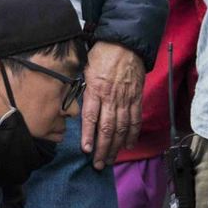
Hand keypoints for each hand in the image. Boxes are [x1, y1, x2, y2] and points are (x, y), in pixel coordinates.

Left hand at [80, 40, 144, 168]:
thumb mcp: (84, 68)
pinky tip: (128, 145)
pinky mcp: (136, 98)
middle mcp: (111, 97)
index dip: (89, 135)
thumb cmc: (102, 54)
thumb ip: (80, 87)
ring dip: (116, 146)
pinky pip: (135, 119)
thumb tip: (70, 103)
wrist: (126, 43)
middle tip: (98, 164)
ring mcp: (125, 98)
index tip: (86, 150)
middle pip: (107, 128)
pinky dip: (133, 134)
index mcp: (96, 89)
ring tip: (110, 160)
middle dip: (103, 148)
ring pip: (122, 128)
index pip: (91, 117)